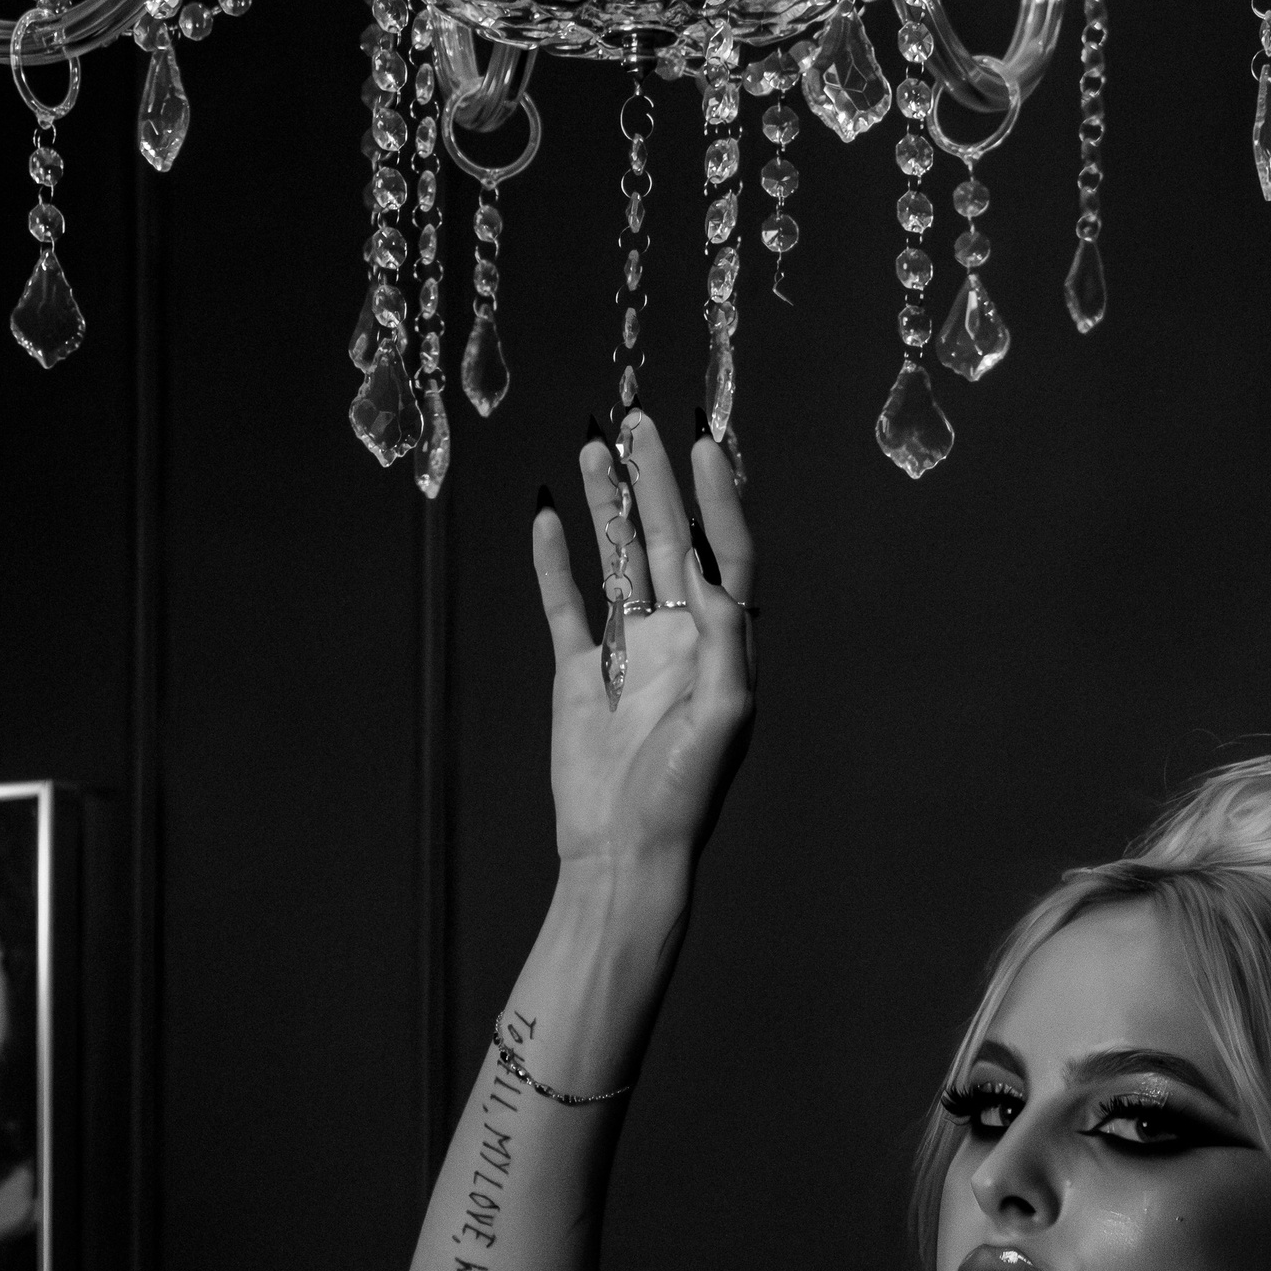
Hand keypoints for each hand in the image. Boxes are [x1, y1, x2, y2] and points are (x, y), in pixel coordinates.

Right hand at [533, 412, 756, 881]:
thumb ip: (724, 639)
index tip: (705, 447)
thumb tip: (705, 572)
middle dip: (655, 480)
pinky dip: (553, 561)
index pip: (725, 556)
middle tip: (637, 422)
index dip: (720, 500)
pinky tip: (545, 516)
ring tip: (593, 447)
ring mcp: (627, 652)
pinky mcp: (580, 672)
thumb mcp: (724, 716)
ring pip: (617, 560)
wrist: (622, 848)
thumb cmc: (683, 793)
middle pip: (669, 542)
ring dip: (605, 505)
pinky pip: (565, 603)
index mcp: (722, 649)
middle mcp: (678, 641)